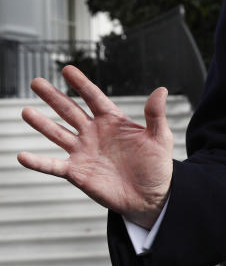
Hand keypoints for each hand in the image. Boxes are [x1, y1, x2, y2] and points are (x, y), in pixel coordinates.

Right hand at [18, 66, 173, 228]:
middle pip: (70, 111)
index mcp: (113, 121)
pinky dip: (38, 162)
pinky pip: (53, 166)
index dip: (81, 83)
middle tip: (36, 82)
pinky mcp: (77, 172)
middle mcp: (94, 133)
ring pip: (58, 134)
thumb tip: (161, 90)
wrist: (150, 196)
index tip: (67, 69)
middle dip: (53, 96)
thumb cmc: (156, 165)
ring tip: (26, 111)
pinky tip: (22, 156)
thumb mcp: (159, 137)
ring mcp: (83, 152)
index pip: (94, 98)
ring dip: (42, 123)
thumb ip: (155, 114)